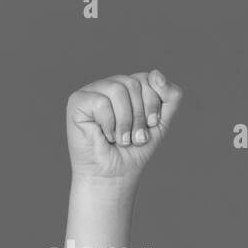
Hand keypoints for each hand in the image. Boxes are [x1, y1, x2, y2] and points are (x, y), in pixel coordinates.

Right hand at [65, 70, 182, 186]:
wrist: (115, 175)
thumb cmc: (135, 151)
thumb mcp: (160, 123)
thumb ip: (169, 97)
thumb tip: (156, 72)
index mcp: (129, 88)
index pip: (148, 78)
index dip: (153, 104)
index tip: (150, 126)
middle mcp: (110, 85)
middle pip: (134, 83)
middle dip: (140, 116)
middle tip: (135, 138)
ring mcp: (92, 91)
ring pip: (118, 90)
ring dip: (126, 122)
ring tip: (122, 139)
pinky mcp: (77, 101)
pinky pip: (101, 103)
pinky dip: (109, 124)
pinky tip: (106, 136)